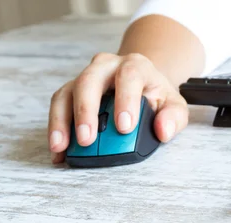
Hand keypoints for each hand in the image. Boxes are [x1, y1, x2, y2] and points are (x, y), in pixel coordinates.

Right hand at [48, 52, 187, 163]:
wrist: (142, 85)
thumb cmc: (157, 98)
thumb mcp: (174, 106)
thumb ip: (173, 118)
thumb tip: (163, 131)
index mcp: (135, 66)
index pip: (129, 76)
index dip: (125, 100)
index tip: (124, 128)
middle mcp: (107, 66)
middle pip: (90, 81)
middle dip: (86, 112)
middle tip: (87, 140)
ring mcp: (86, 77)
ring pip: (68, 93)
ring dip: (62, 121)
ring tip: (61, 147)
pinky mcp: (72, 91)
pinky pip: (59, 106)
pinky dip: (56, 128)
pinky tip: (57, 149)